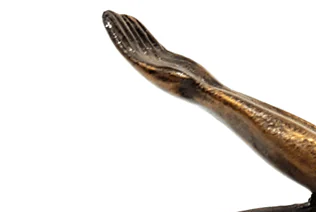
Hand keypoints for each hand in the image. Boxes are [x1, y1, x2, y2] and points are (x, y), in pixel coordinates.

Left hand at [102, 11, 218, 94]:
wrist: (208, 95)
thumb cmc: (201, 91)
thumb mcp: (192, 82)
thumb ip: (183, 79)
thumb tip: (180, 78)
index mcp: (153, 73)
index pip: (130, 51)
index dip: (118, 36)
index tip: (108, 21)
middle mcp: (152, 68)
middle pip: (131, 45)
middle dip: (119, 29)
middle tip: (106, 12)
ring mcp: (158, 63)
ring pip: (138, 42)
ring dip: (127, 28)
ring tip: (115, 14)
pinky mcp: (165, 58)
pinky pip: (148, 42)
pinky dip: (139, 30)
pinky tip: (133, 21)